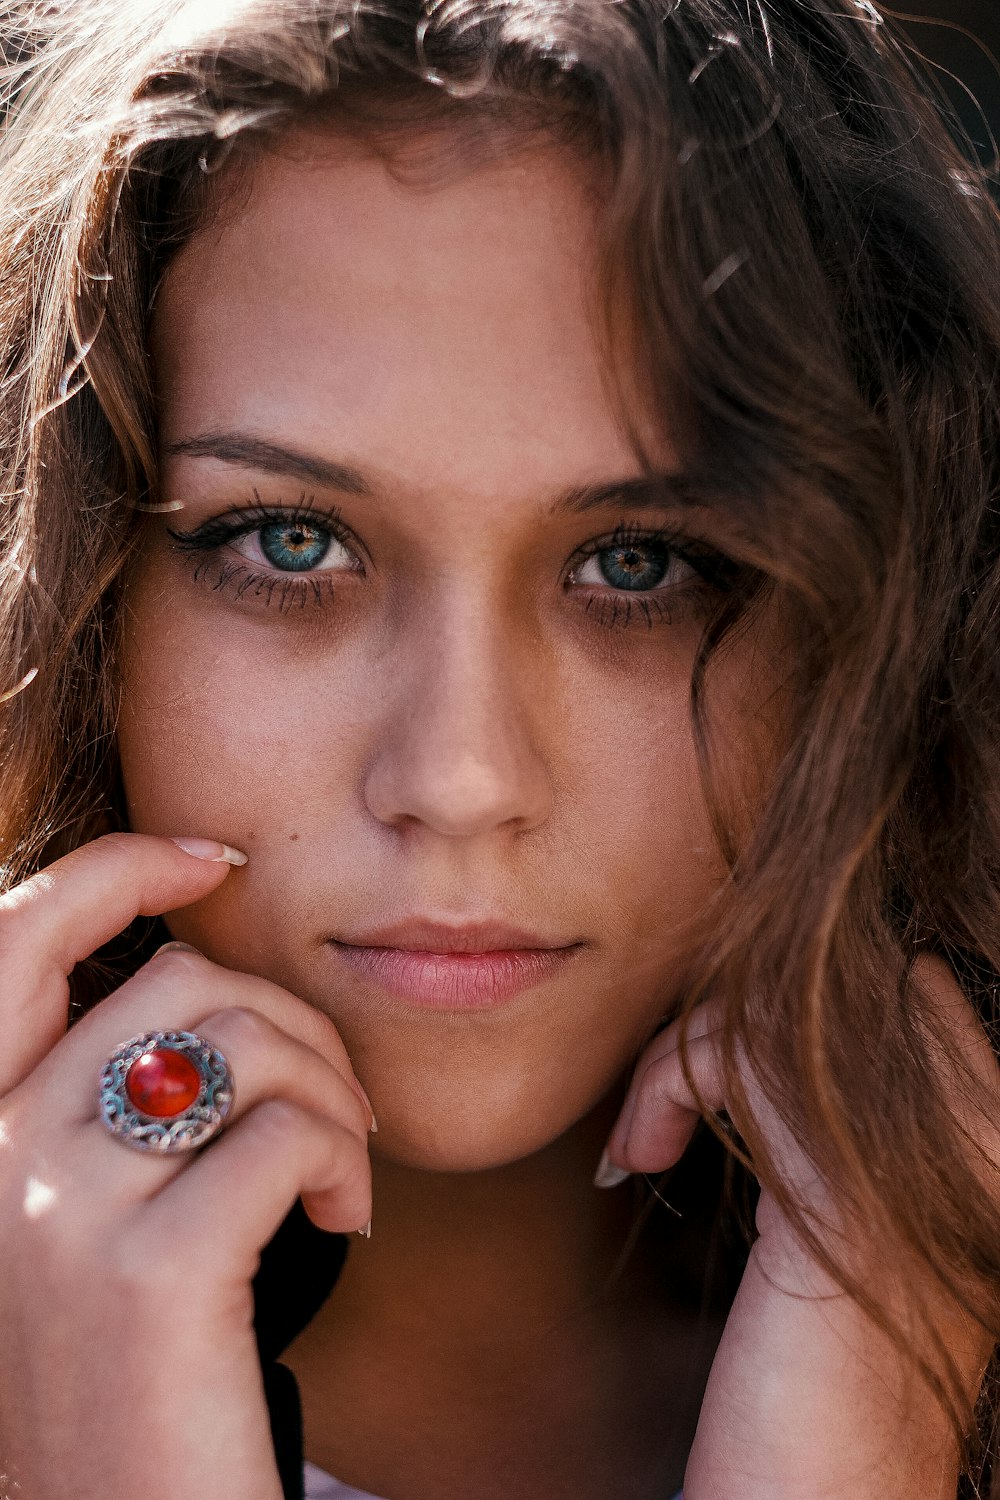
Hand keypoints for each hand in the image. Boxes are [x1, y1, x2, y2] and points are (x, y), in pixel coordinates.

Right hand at [0, 833, 373, 1499]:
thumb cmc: (126, 1363)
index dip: (119, 868)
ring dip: (329, 1089)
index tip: (215, 860)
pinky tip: (346, 1214)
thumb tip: (197, 973)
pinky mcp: (152, 1272)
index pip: (13, 932)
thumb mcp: (80, 1215)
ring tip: (340, 1162)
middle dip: (290, 1018)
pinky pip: (287, 1134)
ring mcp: (62, 1212)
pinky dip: (342, 1158)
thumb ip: (102, 1099)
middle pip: (180, 983)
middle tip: (331, 1098)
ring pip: (245, 1042)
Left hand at [600, 961, 994, 1499]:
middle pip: (844, 983)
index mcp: (990, 1148)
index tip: (716, 1090)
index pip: (902, 992)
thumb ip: (841, 1122)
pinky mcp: (847, 1199)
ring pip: (784, 1003)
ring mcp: (932, 1167)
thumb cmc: (808, 1387)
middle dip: (734, 1021)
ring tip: (647, 1138)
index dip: (785, 1019)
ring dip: (685, 1052)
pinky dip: (664, 1081)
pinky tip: (636, 1159)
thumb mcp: (836, 1226)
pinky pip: (736, 1052)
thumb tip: (773, 1006)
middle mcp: (988, 1143)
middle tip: (672, 1105)